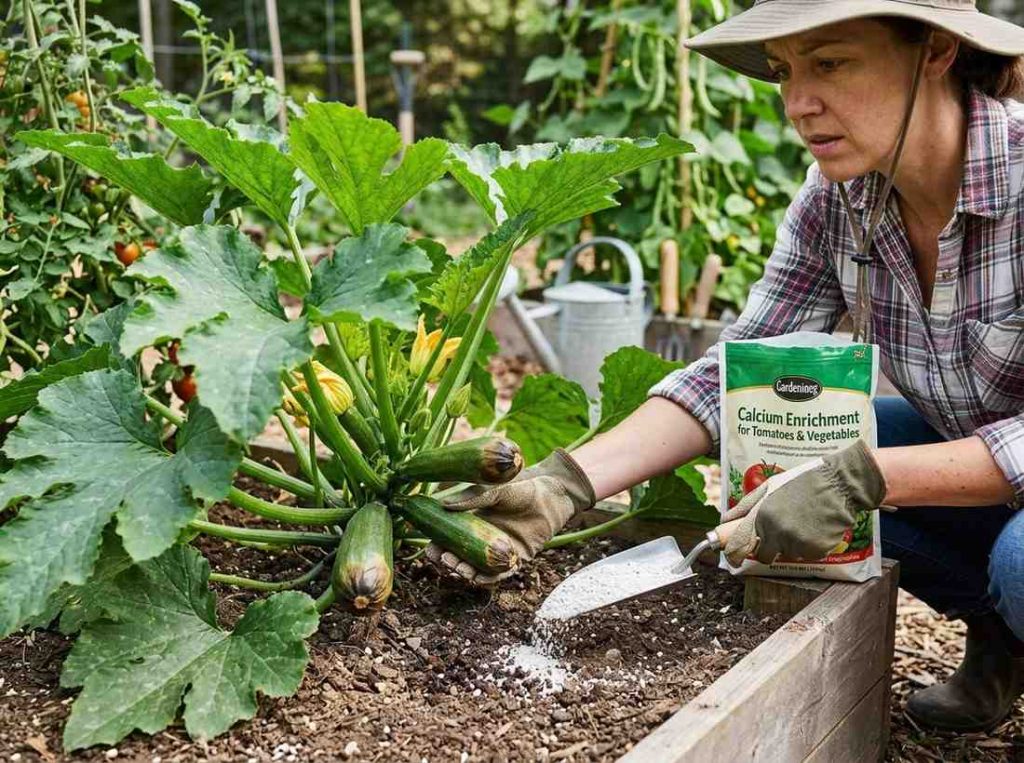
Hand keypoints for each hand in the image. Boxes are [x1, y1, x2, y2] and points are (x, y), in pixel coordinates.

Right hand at [424, 449, 595, 585]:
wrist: (550, 495)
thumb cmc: (520, 488)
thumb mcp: (494, 491)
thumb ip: (471, 498)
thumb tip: (443, 505)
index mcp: (472, 522)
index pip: (448, 538)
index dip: (437, 546)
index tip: (430, 549)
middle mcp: (483, 539)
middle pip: (459, 557)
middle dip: (449, 562)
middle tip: (444, 559)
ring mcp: (498, 550)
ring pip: (477, 568)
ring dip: (465, 572)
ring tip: (459, 568)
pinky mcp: (516, 559)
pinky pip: (500, 573)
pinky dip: (489, 577)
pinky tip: (480, 576)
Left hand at [722, 440, 886, 565]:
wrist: (838, 484)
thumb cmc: (802, 482)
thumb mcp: (768, 487)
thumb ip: (745, 506)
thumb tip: (725, 521)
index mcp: (761, 516)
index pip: (740, 545)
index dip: (734, 555)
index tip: (733, 559)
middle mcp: (777, 532)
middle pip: (765, 556)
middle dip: (768, 550)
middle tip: (779, 535)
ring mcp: (797, 543)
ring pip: (788, 554)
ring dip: (792, 543)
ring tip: (803, 521)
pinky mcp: (816, 550)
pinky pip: (808, 554)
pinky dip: (810, 545)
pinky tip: (816, 527)